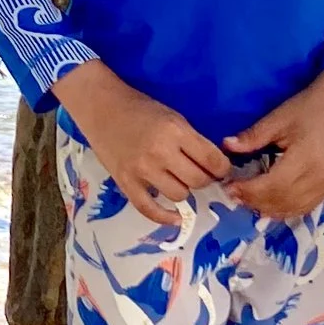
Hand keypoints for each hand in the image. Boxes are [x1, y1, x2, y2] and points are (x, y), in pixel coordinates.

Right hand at [54, 60, 228, 219]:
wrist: (101, 107)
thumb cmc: (140, 108)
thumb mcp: (173, 116)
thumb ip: (193, 140)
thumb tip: (215, 166)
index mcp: (175, 131)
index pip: (213, 161)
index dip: (222, 168)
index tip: (220, 169)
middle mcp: (160, 152)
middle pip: (198, 181)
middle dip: (204, 179)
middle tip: (200, 174)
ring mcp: (142, 170)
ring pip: (179, 195)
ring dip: (184, 190)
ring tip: (179, 181)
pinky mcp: (126, 183)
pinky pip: (149, 209)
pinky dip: (165, 217)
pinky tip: (176, 218)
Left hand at [225, 69, 323, 218]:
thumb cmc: (308, 108)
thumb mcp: (278, 118)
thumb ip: (253, 136)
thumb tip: (227, 145)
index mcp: (306, 158)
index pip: (273, 185)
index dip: (249, 190)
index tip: (230, 188)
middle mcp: (321, 177)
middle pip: (282, 200)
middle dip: (254, 201)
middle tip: (234, 196)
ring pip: (294, 208)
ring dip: (268, 208)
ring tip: (247, 201)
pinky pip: (305, 207)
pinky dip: (285, 209)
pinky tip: (269, 204)